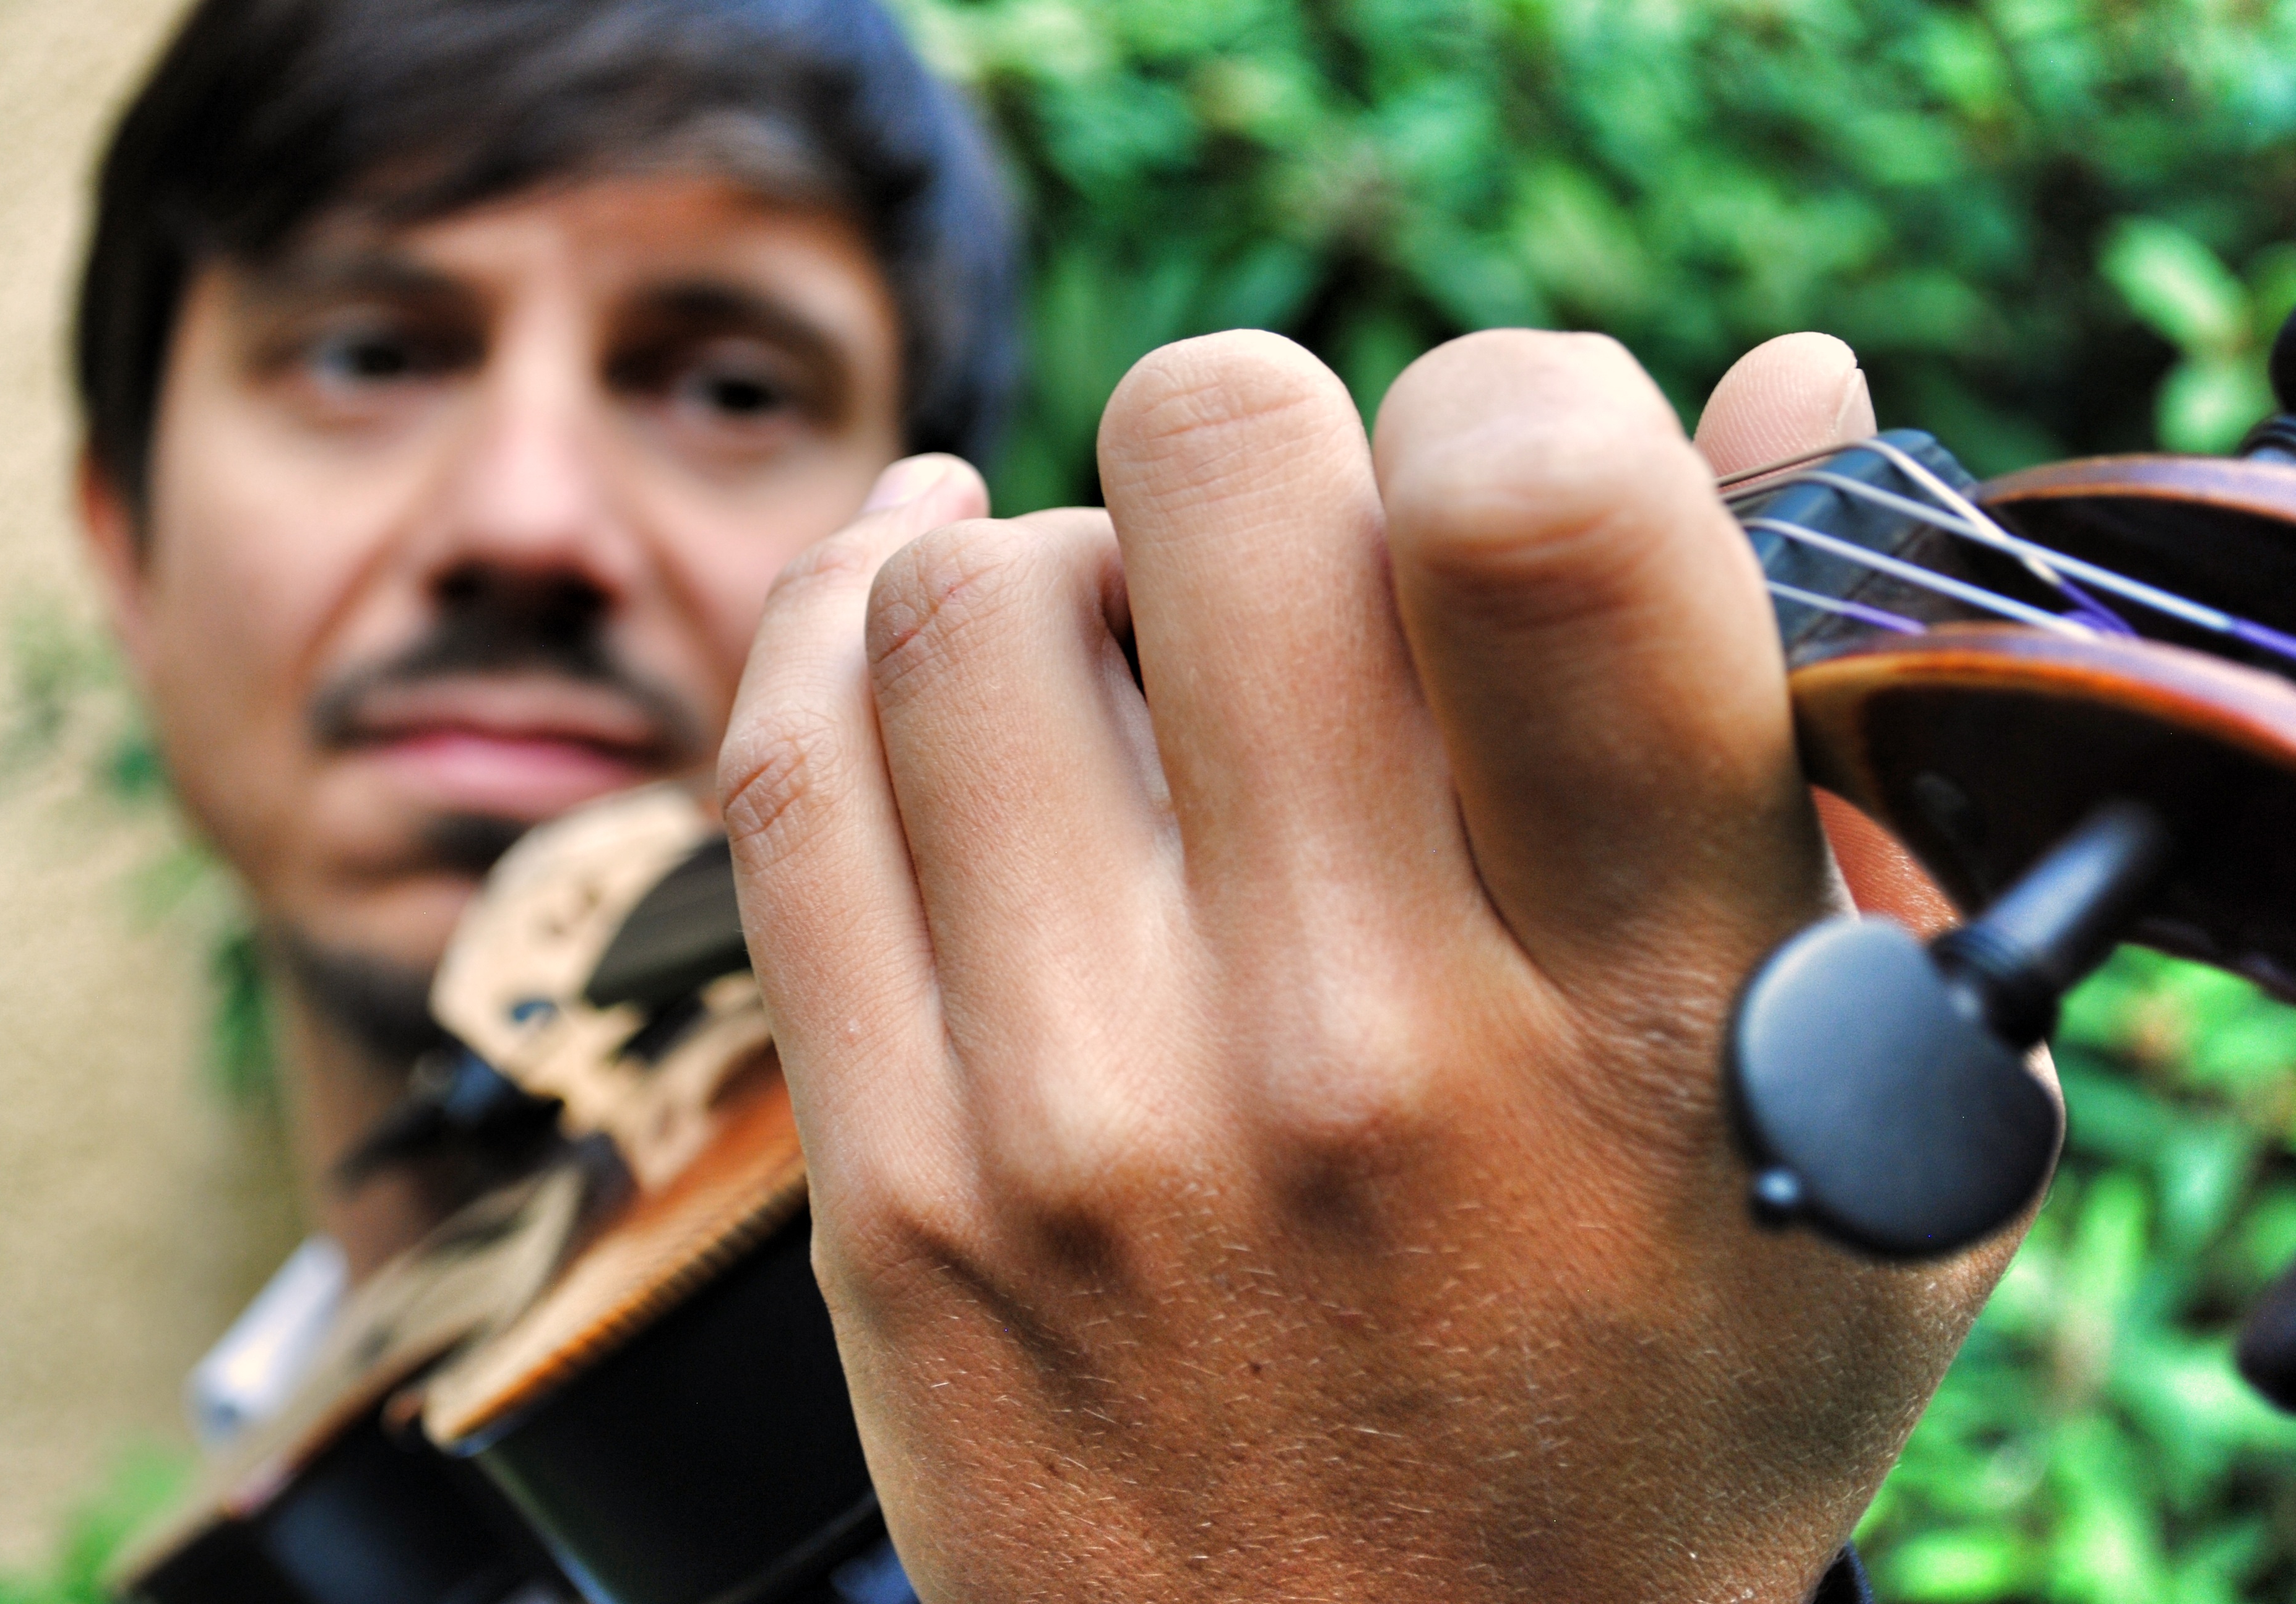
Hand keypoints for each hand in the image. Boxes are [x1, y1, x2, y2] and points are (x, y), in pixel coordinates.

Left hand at [722, 330, 2008, 1601]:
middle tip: (1300, 558)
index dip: (1512, 399)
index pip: (1534, 523)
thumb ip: (1840, 752)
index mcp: (1638, 1003)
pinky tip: (913, 576)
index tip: (1503, 476)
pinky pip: (789, 775)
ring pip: (967, 596)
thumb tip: (1775, 385)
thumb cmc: (1653, 1408)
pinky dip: (838, 611)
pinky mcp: (886, 1182)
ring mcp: (1079, 1111)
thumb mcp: (1862, 1122)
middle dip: (1263, 442)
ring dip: (1060, 554)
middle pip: (1212, 470)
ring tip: (1133, 641)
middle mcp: (1347, 1038)